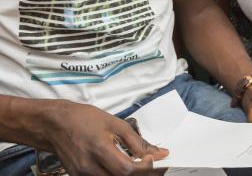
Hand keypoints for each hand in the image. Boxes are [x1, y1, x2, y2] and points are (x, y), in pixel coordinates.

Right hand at [43, 100, 167, 175]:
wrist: (55, 125)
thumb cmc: (83, 119)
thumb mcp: (114, 123)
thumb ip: (136, 140)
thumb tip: (158, 152)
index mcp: (99, 150)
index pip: (127, 170)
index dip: (144, 167)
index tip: (152, 157)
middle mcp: (90, 168)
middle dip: (139, 173)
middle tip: (147, 162)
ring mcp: (83, 175)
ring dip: (127, 174)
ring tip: (134, 164)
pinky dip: (114, 174)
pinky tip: (118, 166)